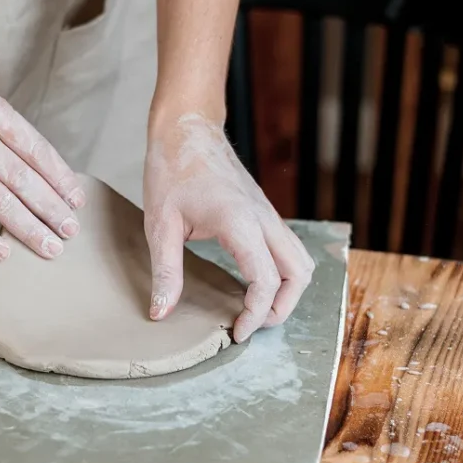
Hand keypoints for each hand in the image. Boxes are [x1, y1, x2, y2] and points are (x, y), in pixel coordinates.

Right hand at [0, 82, 84, 259]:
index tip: (78, 202)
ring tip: (50, 247)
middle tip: (70, 231)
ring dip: (28, 227)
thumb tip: (63, 191)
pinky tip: (5, 253)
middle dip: (50, 208)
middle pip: (19, 177)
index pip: (35, 149)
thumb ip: (21, 146)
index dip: (60, 178)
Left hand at [144, 112, 314, 342]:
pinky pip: (289, 250)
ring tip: (258, 309)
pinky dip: (284, 274)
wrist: (187, 129)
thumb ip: (165, 271)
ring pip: (302, 262)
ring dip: (289, 291)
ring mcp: (269, 215)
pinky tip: (255, 283)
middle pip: (299, 274)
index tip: (236, 333)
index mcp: (240, 222)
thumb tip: (160, 313)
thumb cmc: (172, 170)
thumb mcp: (160, 224)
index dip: (256, 315)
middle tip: (252, 325)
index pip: (266, 280)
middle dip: (282, 308)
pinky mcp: (266, 213)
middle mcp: (264, 219)